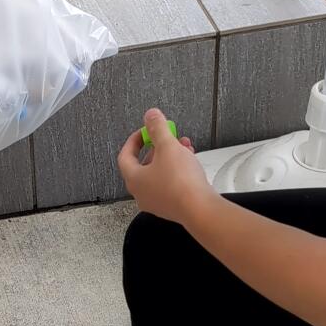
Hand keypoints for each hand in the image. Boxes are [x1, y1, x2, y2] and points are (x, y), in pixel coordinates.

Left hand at [117, 109, 215, 225]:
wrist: (200, 209)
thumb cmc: (181, 183)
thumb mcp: (167, 146)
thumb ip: (158, 128)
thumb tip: (151, 116)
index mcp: (134, 179)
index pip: (125, 155)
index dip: (135, 140)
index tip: (145, 131)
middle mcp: (142, 193)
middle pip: (144, 164)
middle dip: (158, 147)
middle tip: (166, 137)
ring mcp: (157, 201)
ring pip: (160, 173)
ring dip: (170, 157)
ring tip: (183, 146)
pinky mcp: (173, 206)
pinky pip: (171, 184)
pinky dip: (177, 171)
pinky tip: (189, 163)